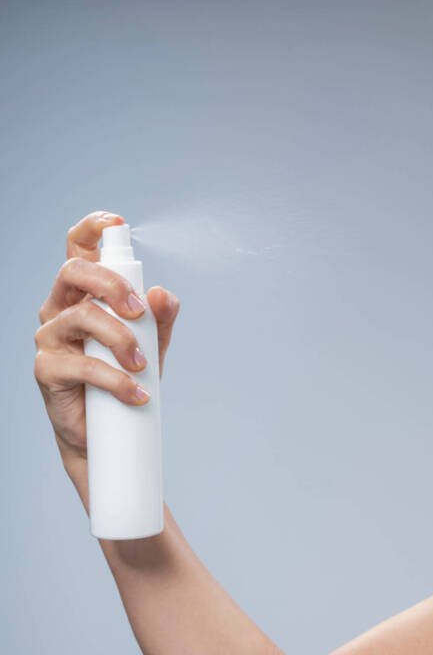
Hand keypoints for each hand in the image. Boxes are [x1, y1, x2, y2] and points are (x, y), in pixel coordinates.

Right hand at [33, 211, 180, 466]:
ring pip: (82, 316)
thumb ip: (161, 318)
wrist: (106, 431)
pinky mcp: (47, 369)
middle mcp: (61, 308)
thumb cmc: (126, 376)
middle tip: (139, 311)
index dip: (92, 229)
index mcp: (85, 294)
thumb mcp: (153, 344)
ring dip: (121, 339)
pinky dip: (116, 380)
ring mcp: (51, 337)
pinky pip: (82, 365)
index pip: (79, 250)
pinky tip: (137, 393)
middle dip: (112, 283)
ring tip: (143, 364)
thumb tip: (163, 293)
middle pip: (73, 271)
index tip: (117, 223)